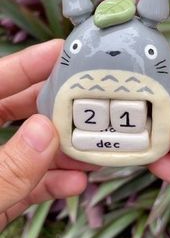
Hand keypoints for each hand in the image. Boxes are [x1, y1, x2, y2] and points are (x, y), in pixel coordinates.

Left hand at [0, 40, 95, 230]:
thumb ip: (5, 169)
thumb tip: (43, 131)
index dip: (26, 66)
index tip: (61, 53)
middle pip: (17, 114)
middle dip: (54, 109)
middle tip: (89, 101)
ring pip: (28, 151)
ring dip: (62, 151)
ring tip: (93, 147)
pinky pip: (27, 185)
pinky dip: (51, 184)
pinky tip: (76, 183)